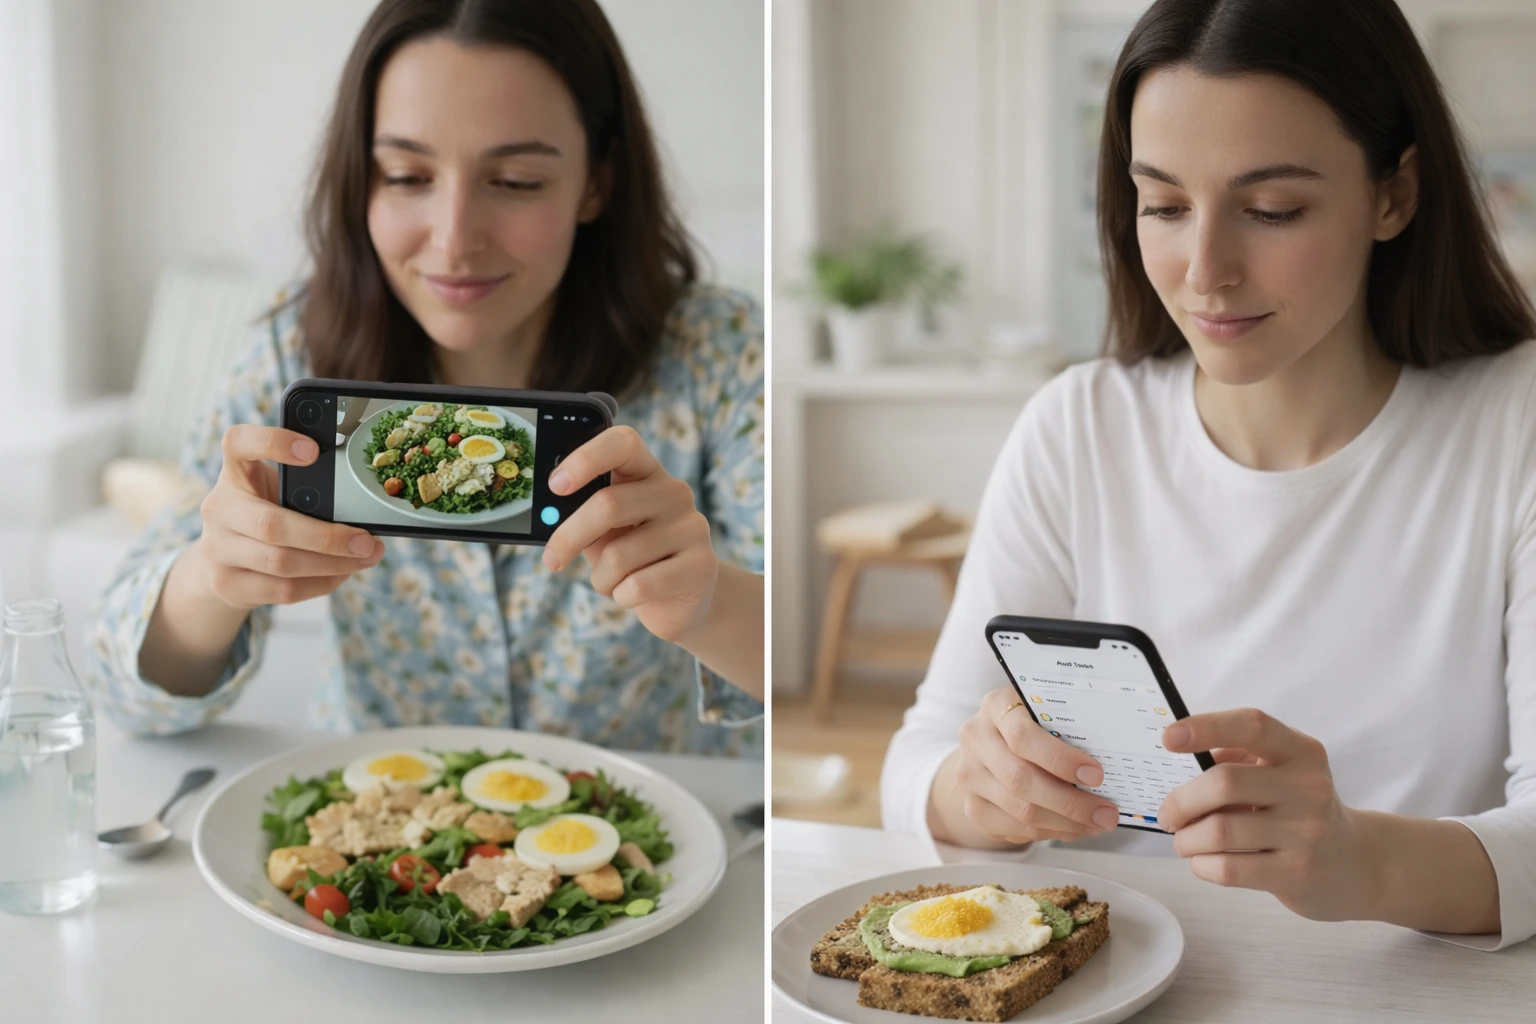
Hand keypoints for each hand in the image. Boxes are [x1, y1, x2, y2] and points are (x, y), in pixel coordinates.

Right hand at [194, 425, 384, 610]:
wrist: (219, 563)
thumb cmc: (265, 515)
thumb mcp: (277, 493)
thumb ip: (307, 492)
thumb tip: (366, 515)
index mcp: (235, 473)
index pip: (239, 443)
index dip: (272, 443)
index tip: (313, 450)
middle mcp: (219, 508)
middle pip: (272, 525)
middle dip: (328, 537)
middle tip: (367, 541)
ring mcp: (217, 548)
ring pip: (281, 563)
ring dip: (332, 564)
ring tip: (365, 558)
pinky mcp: (226, 583)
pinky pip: (282, 590)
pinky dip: (320, 584)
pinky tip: (341, 574)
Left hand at [541, 426, 717, 644]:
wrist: (679, 601)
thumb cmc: (630, 557)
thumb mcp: (602, 531)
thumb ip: (581, 516)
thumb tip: (546, 516)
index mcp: (647, 472)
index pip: (623, 443)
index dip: (586, 458)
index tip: (556, 486)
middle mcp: (674, 492)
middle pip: (609, 504)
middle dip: (570, 536)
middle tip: (551, 560)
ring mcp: (692, 527)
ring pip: (620, 555)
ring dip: (601, 578)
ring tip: (611, 582)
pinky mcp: (701, 565)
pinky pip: (639, 585)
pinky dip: (620, 596)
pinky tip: (631, 594)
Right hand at [935, 688, 1121, 845]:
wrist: (989, 747)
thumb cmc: (1030, 726)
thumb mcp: (1043, 712)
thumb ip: (1067, 727)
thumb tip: (1114, 765)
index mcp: (996, 706)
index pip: (1023, 737)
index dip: (1061, 760)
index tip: (1096, 775)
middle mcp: (975, 738)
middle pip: (1021, 779)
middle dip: (1070, 802)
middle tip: (1106, 813)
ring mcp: (969, 775)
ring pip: (1020, 810)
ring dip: (1066, 823)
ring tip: (1097, 823)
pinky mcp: (972, 807)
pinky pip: (1015, 829)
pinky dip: (1051, 832)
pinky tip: (1074, 828)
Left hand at [1157, 708, 1374, 920]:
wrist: (1359, 865)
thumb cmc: (1303, 811)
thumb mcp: (1285, 773)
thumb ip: (1241, 760)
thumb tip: (1190, 760)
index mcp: (1302, 752)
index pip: (1252, 726)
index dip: (1207, 727)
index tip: (1169, 738)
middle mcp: (1308, 787)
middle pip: (1224, 783)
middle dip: (1181, 801)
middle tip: (1169, 816)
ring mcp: (1306, 833)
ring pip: (1220, 831)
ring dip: (1187, 839)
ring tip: (1185, 842)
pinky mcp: (1297, 874)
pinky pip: (1229, 868)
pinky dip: (1202, 865)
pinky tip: (1205, 862)